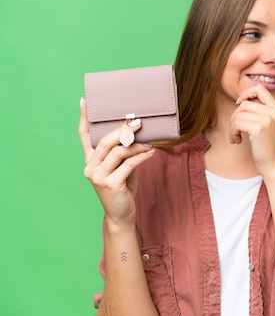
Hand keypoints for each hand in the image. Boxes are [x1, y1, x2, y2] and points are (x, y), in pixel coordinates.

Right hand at [79, 98, 154, 226]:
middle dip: (122, 130)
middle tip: (137, 122)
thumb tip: (135, 134)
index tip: (84, 101)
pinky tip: (151, 152)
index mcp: (90, 161)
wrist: (121, 214)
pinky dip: (142, 157)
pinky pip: (129, 164)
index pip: (83, 136)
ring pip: (119, 153)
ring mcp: (99, 176)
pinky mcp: (111, 184)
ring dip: (136, 145)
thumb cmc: (122, 188)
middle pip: (105, 142)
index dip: (83, 118)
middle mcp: (91, 167)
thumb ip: (121, 153)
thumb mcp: (120, 168)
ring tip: (149, 141)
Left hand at [229, 86, 274, 177]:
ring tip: (236, 137)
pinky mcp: (258, 128)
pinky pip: (237, 123)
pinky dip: (233, 133)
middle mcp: (274, 112)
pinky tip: (237, 141)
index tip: (239, 104)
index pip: (260, 89)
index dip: (246, 93)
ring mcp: (267, 119)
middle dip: (236, 116)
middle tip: (236, 130)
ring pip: (239, 113)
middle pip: (245, 103)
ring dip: (233, 126)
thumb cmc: (274, 148)